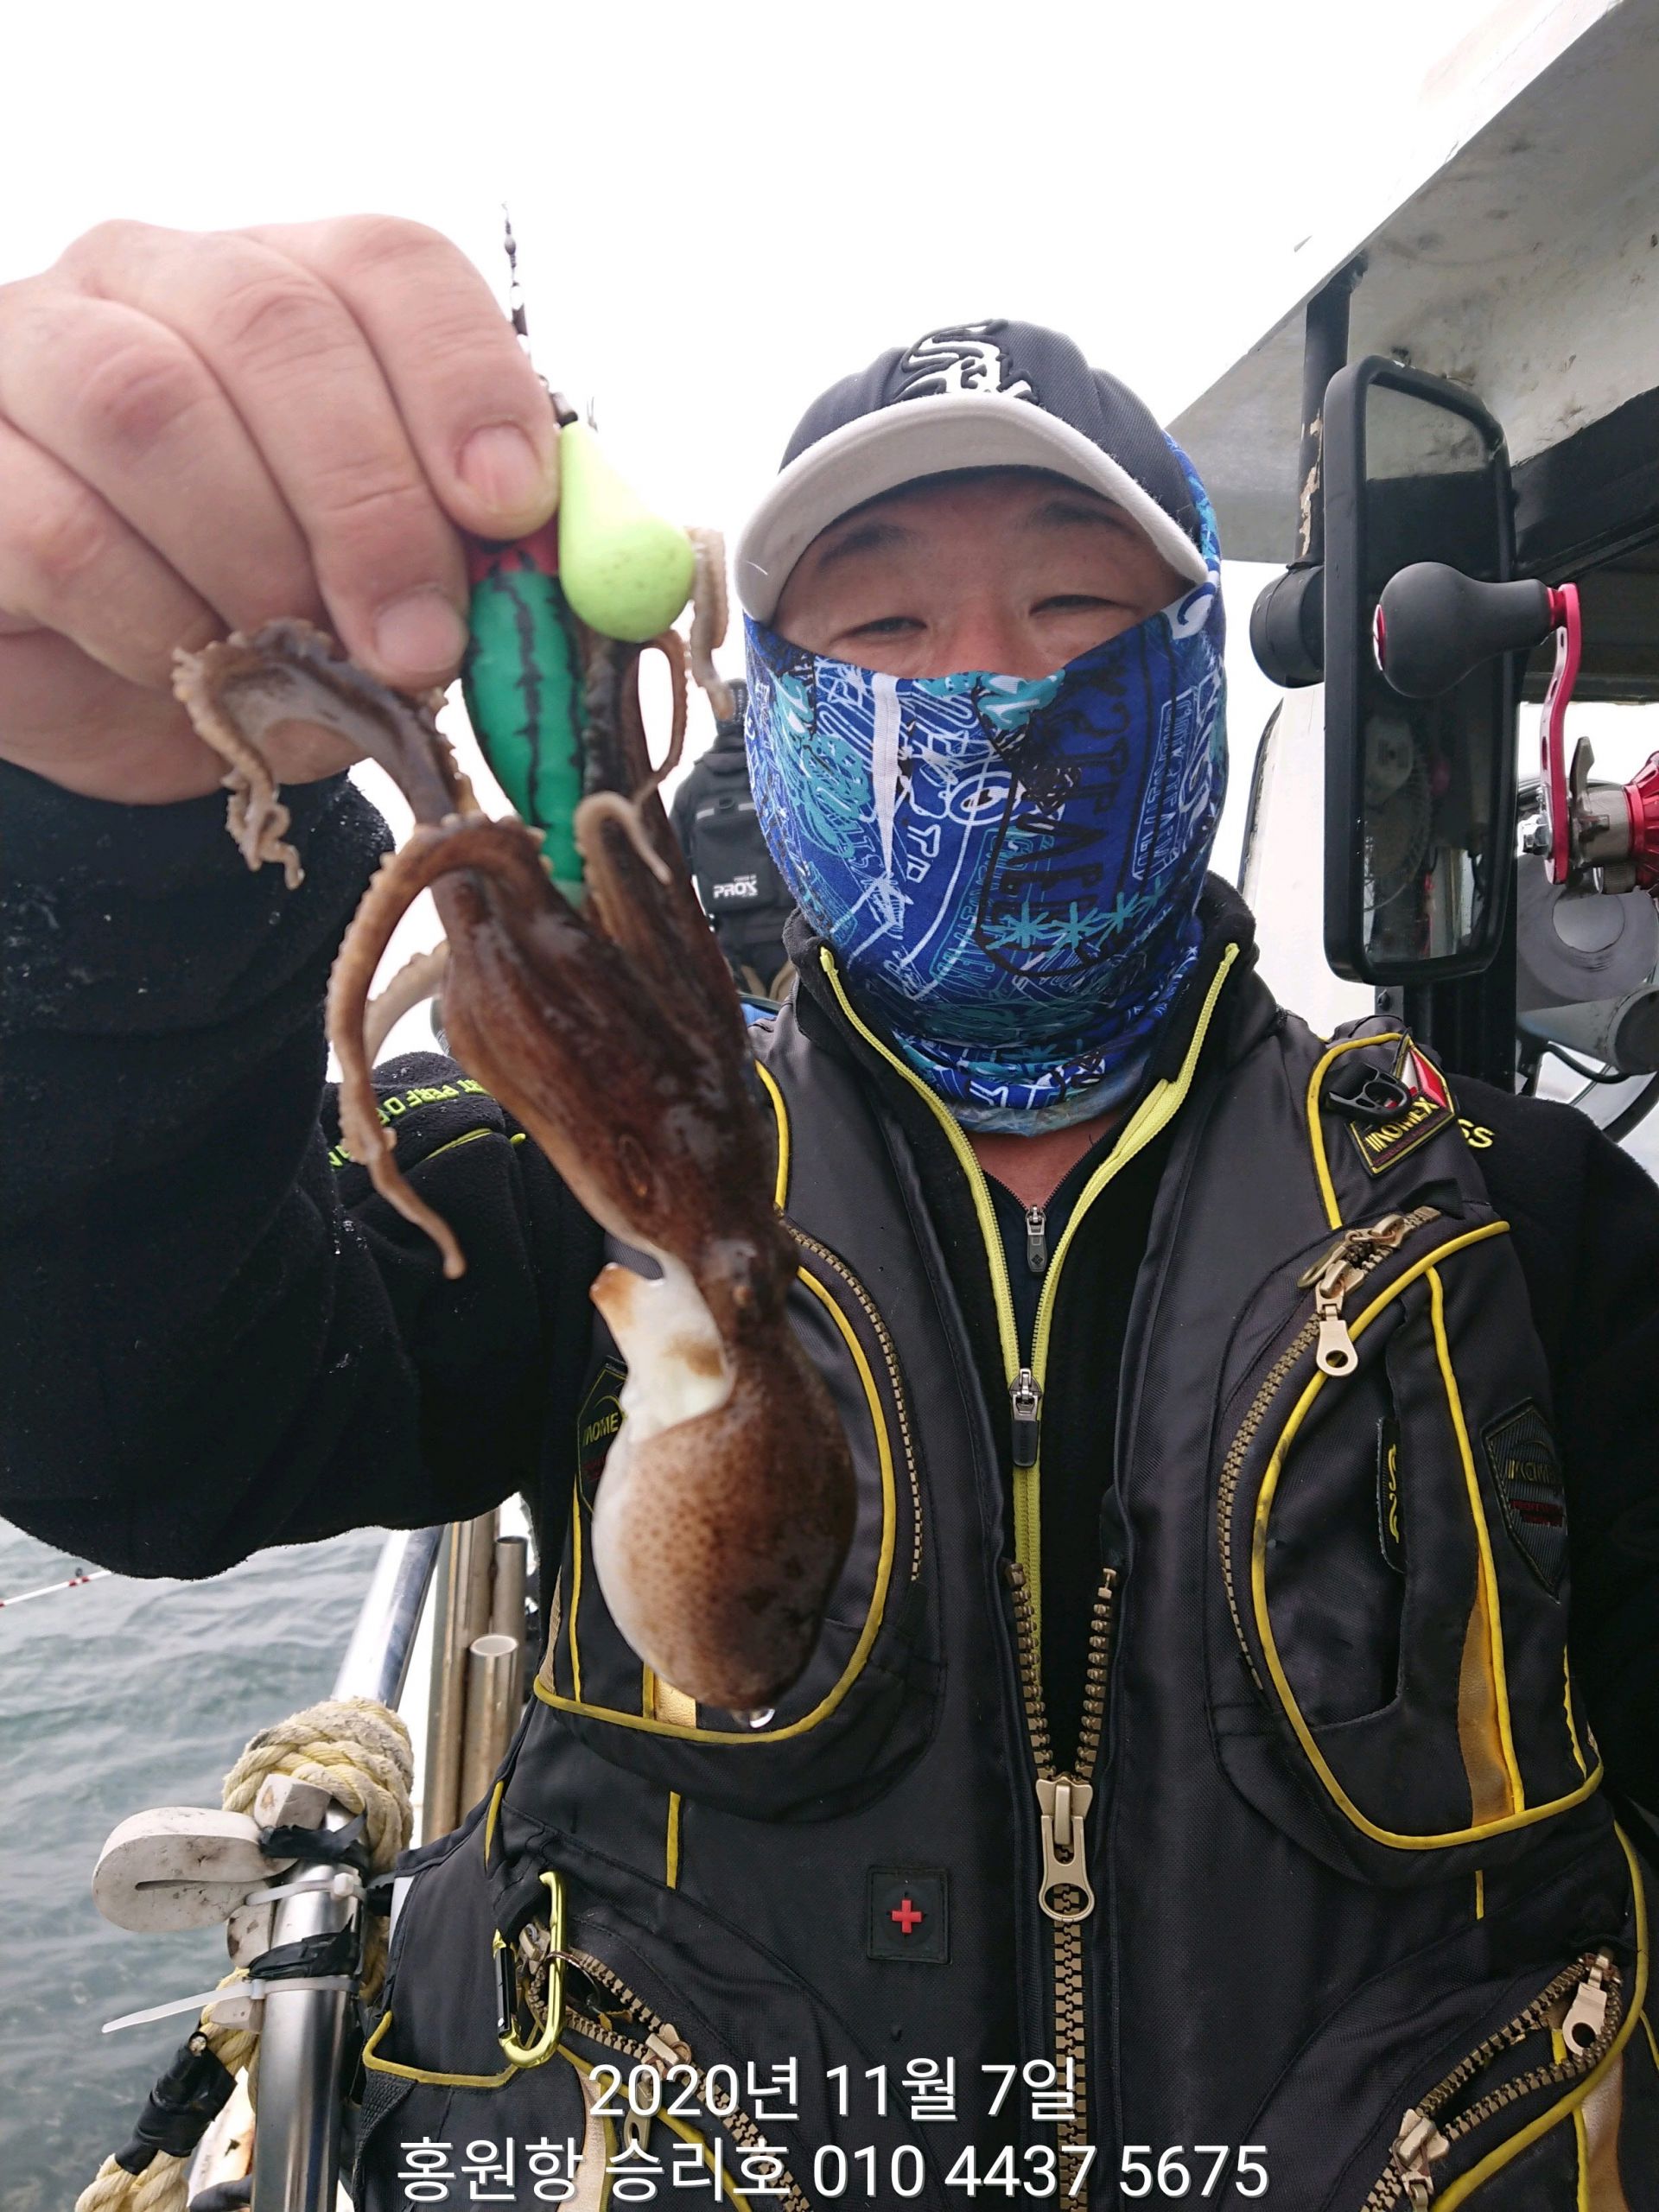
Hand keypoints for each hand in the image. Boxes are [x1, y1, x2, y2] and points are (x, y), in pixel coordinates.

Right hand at [0, 216, 558, 802]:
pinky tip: (197, 673)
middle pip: (277, 327)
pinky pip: (62, 534)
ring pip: (151, 408)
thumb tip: (602, 577)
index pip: (391, 268)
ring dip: (256, 564)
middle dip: (372, 506)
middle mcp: (159, 284)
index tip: (510, 508)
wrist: (111, 690)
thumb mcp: (399, 591)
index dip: (465, 382)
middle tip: (422, 647)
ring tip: (298, 661)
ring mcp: (39, 355)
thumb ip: (492, 566)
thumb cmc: (272, 616)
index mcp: (295, 288)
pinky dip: (156, 627)